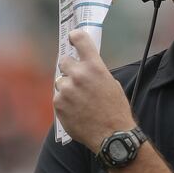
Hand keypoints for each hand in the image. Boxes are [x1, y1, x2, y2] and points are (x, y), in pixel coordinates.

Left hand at [54, 29, 135, 151]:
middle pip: (64, 61)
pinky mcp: (58, 103)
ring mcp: (66, 89)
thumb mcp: (111, 83)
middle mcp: (78, 74)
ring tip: (79, 101)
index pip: (80, 39)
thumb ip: (95, 72)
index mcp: (94, 66)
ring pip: (60, 81)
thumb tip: (84, 67)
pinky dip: (64, 102)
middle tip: (77, 78)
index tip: (72, 38)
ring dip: (67, 87)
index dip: (75, 37)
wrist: (111, 135)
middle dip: (69, 68)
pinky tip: (76, 110)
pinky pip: (58, 97)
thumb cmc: (115, 109)